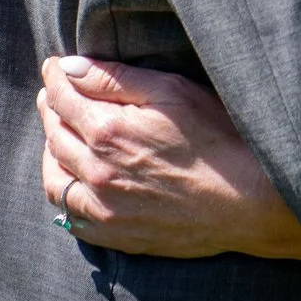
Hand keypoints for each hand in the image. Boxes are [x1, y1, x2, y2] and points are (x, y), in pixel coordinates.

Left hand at [38, 55, 300, 268]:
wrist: (249, 200)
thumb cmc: (217, 137)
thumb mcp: (172, 91)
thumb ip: (115, 79)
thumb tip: (68, 67)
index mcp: (108, 130)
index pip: (62, 96)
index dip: (54, 77)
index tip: (53, 66)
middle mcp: (97, 172)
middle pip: (55, 134)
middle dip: (51, 108)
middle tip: (54, 95)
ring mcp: (104, 208)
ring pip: (54, 179)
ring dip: (51, 152)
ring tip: (59, 136)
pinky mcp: (116, 235)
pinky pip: (71, 217)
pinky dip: (65, 194)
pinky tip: (75, 181)